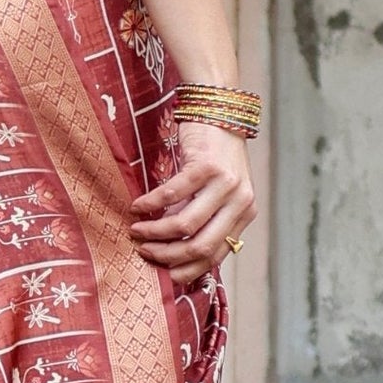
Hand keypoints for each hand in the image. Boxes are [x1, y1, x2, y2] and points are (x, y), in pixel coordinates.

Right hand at [129, 121, 254, 283]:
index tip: (163, 273)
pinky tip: (137, 207)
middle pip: (200, 246)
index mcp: (245, 214)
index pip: (215, 255)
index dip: (186, 268)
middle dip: (167, 255)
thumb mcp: (220, 191)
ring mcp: (225, 184)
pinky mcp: (205, 166)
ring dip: (154, 232)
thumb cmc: (214, 154)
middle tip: (145, 252)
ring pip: (184, 224)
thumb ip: (207, 218)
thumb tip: (175, 249)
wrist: (219, 110)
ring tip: (136, 230)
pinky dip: (150, 204)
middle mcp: (240, 202)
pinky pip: (172, 195)